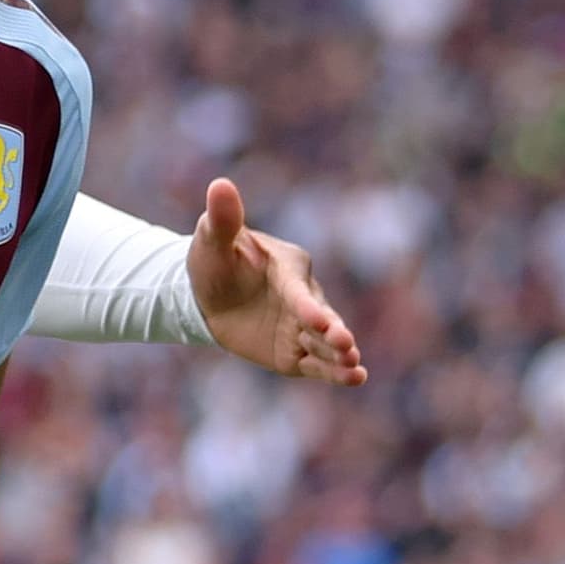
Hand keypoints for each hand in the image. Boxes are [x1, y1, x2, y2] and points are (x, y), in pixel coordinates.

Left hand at [183, 178, 365, 384]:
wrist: (208, 296)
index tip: (313, 321)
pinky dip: (334, 372)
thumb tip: (219, 185)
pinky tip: (356, 378)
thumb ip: (222, 219)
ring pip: (325, 343)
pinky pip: (316, 363)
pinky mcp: (295, 352)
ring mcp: (302, 327)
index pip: (298, 289)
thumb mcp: (212, 240)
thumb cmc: (214, 261)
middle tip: (344, 344)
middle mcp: (303, 296)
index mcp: (288, 267)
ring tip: (355, 368)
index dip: (305, 305)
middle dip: (333, 331)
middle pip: (322, 316)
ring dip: (340, 355)